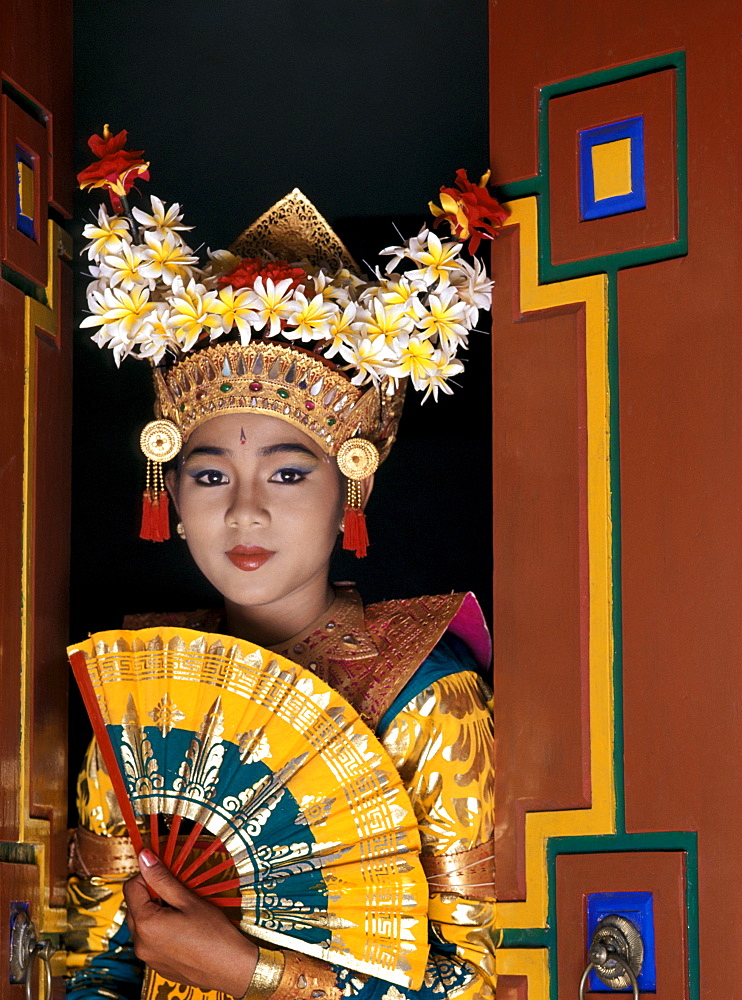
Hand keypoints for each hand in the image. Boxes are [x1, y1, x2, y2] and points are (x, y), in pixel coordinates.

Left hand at [124, 849, 257, 995]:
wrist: (230, 967)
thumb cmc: (213, 934)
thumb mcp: (188, 899)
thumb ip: (162, 878)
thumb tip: (145, 859)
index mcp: (146, 924)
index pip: (131, 887)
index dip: (147, 875)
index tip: (164, 872)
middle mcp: (141, 943)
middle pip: (134, 906)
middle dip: (151, 894)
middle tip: (177, 892)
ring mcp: (147, 957)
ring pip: (142, 923)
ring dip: (155, 911)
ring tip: (182, 912)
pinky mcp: (155, 965)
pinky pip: (149, 940)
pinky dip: (160, 929)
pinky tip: (182, 928)